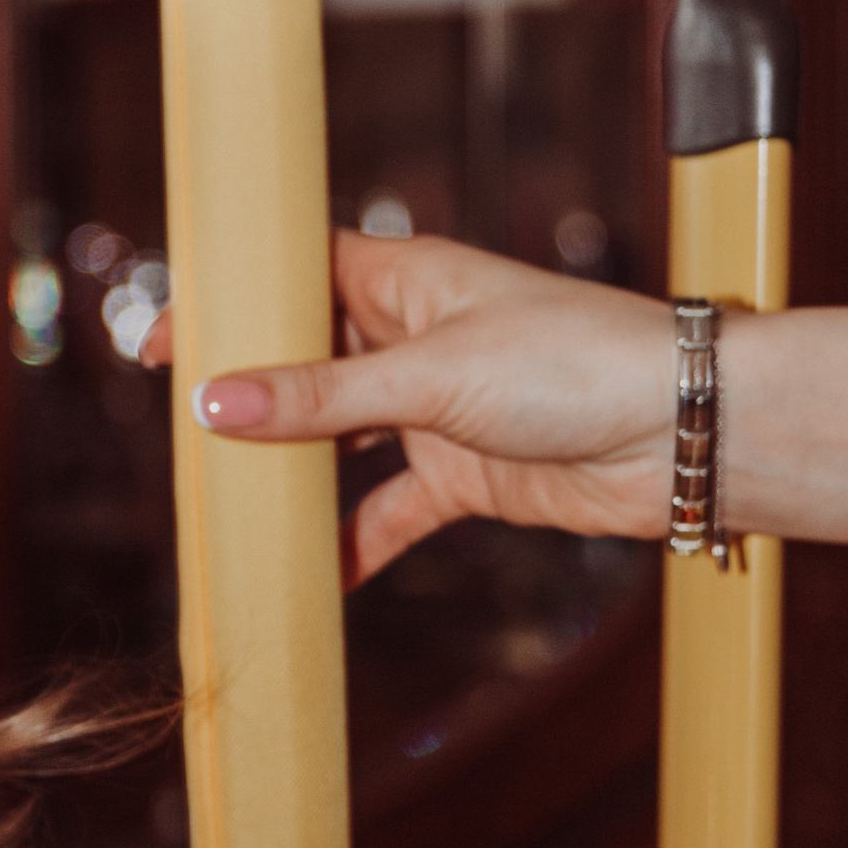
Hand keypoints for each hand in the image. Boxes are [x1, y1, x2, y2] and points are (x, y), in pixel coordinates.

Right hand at [141, 231, 677, 584]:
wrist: (681, 432)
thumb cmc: (577, 362)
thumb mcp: (431, 375)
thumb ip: (320, 397)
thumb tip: (217, 403)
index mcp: (405, 280)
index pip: (296, 274)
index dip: (231, 301)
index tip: (166, 339)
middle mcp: (412, 339)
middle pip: (303, 363)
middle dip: (248, 399)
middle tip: (182, 434)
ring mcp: (433, 410)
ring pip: (335, 442)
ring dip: (290, 474)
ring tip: (229, 504)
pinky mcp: (459, 475)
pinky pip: (384, 512)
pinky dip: (351, 543)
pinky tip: (314, 574)